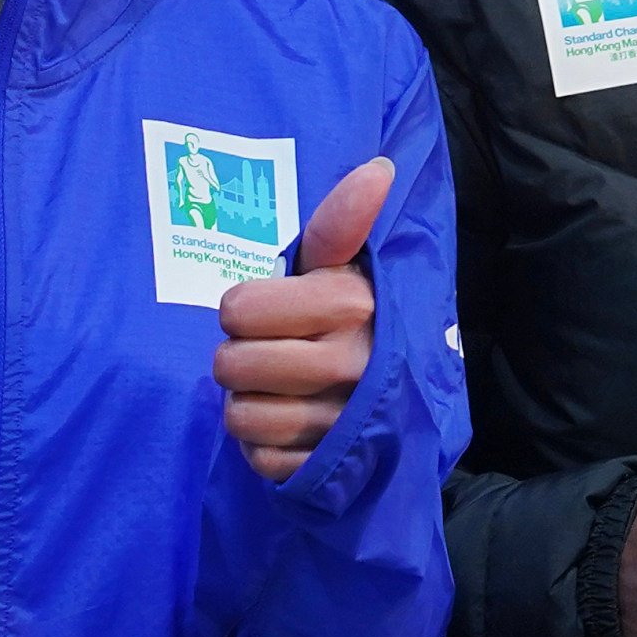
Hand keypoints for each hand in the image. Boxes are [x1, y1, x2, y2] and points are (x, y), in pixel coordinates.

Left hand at [214, 156, 393, 481]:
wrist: (406, 400)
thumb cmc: (360, 319)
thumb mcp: (351, 267)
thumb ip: (343, 222)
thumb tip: (379, 167)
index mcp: (352, 305)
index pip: (238, 309)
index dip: (242, 310)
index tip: (264, 312)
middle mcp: (350, 364)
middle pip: (231, 365)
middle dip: (237, 359)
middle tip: (264, 353)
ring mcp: (341, 423)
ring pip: (240, 416)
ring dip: (246, 404)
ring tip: (272, 391)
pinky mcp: (332, 470)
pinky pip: (260, 460)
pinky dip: (263, 448)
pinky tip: (286, 429)